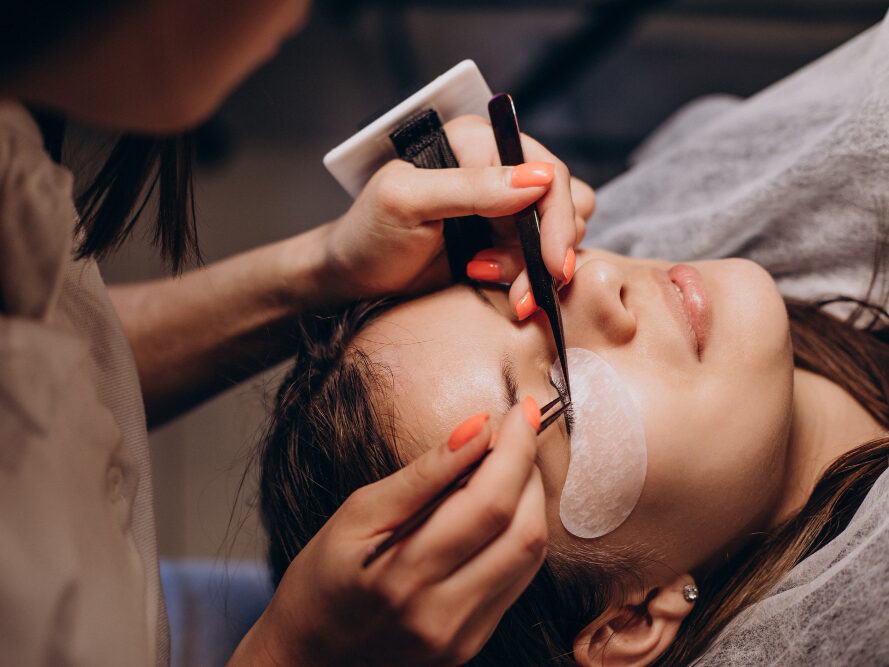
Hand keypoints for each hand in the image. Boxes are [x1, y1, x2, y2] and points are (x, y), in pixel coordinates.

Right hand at [230, 399, 546, 666]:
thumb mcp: (357, 513)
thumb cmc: (322, 581)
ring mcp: (462, 635)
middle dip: (530, 469)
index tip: (524, 410)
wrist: (308, 657)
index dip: (517, 450)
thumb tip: (476, 430)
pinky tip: (500, 509)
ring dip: (532, 500)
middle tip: (517, 434)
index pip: (489, 503)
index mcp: (405, 574)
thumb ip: (423, 474)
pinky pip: (519, 579)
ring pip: (531, 556)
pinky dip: (519, 534)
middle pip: (523, 530)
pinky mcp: (472, 642)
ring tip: (509, 466)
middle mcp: (442, 613)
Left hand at [322, 114, 595, 301]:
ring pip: (558, 233)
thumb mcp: (407, 202)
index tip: (552, 263)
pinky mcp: (504, 241)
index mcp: (475, 143)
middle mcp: (497, 168)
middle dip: (549, 249)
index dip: (556, 219)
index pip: (545, 171)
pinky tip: (494, 286)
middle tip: (525, 287)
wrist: (355, 279)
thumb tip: (536, 178)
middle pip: (564, 201)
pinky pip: (541, 258)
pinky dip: (529, 279)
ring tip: (489, 278)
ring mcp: (504, 207)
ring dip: (535, 267)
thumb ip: (468, 187)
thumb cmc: (368, 234)